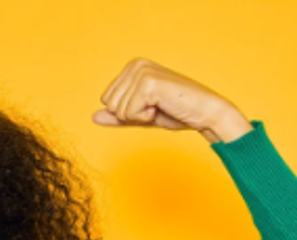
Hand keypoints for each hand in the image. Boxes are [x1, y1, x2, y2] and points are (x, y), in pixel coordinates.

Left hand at [92, 58, 249, 141]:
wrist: (204, 113)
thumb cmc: (176, 112)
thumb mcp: (140, 115)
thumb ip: (117, 116)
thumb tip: (93, 117)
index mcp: (132, 67)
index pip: (107, 100)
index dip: (127, 111)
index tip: (149, 105)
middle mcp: (136, 65)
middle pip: (110, 105)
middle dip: (131, 114)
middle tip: (155, 107)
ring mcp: (141, 72)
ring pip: (119, 111)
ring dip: (140, 116)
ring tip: (160, 106)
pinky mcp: (147, 83)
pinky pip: (129, 113)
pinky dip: (145, 118)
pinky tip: (162, 107)